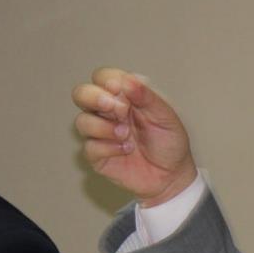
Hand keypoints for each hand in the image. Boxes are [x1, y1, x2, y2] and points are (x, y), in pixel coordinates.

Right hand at [72, 68, 196, 206]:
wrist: (172, 175)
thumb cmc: (170, 142)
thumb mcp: (166, 117)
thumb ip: (148, 97)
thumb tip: (128, 80)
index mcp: (125, 97)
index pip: (103, 77)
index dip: (108, 81)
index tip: (124, 94)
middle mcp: (108, 112)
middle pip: (81, 94)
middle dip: (95, 98)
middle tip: (119, 110)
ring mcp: (100, 133)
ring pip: (82, 121)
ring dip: (104, 127)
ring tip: (126, 135)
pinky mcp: (97, 154)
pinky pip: (89, 147)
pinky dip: (108, 148)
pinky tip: (126, 150)